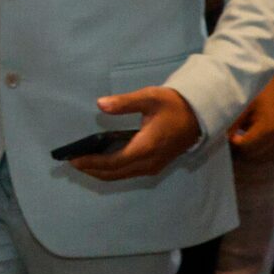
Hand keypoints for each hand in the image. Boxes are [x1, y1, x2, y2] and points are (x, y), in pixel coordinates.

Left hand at [73, 86, 202, 180]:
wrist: (200, 115)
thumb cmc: (174, 105)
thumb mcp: (149, 98)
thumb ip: (124, 103)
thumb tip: (100, 104)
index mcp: (146, 147)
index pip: (113, 162)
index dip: (91, 162)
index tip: (73, 159)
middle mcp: (148, 162)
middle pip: (114, 173)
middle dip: (91, 169)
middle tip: (72, 162)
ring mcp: (153, 166)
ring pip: (121, 176)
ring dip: (101, 172)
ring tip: (83, 163)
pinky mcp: (155, 166)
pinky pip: (129, 173)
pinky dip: (112, 170)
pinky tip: (101, 162)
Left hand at [229, 75, 273, 161]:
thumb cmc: (263, 92)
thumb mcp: (246, 103)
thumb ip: (234, 122)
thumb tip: (218, 138)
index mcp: (270, 127)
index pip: (245, 147)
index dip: (232, 144)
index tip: (225, 136)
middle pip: (252, 155)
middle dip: (238, 151)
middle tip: (228, 140)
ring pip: (260, 159)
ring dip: (247, 154)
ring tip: (237, 141)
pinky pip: (269, 157)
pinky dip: (257, 154)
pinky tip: (249, 144)